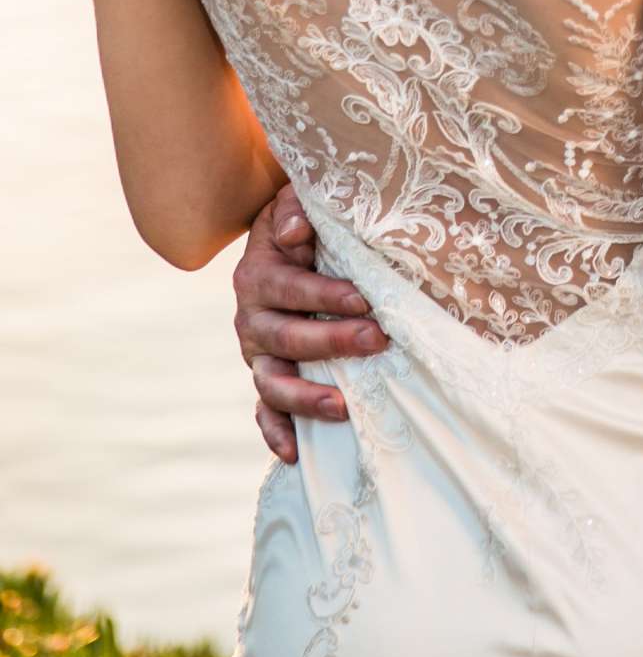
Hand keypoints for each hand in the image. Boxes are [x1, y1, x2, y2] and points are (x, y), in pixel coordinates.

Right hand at [232, 186, 388, 463]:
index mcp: (258, 275)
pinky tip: (295, 453)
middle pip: (286, 338)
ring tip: (343, 406)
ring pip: (272, 383)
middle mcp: (251, 318)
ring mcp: (256, 354)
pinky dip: (275, 432)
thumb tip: (295, 229)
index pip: (290, 288)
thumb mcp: (295, 203)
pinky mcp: (266, 377)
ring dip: (305, 398)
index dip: (325, 294)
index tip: (364, 300)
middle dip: (332, 342)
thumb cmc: (304, 223)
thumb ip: (296, 208)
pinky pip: (264, 411)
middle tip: (377, 341)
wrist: (285, 241)